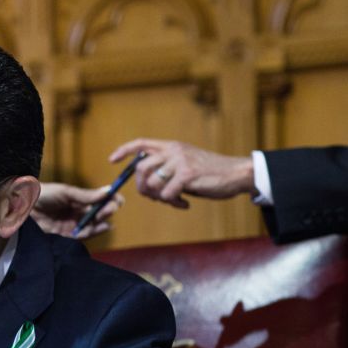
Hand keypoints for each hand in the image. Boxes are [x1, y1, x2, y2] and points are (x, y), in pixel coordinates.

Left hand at [32, 182, 122, 238]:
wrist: (21, 207)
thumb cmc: (42, 194)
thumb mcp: (65, 192)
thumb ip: (86, 195)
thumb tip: (108, 191)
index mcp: (78, 200)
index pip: (99, 201)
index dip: (110, 200)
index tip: (117, 200)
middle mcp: (77, 213)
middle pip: (98, 214)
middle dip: (106, 211)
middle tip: (109, 209)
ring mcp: (72, 225)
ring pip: (92, 226)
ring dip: (101, 222)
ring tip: (105, 217)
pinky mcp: (65, 236)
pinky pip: (82, 236)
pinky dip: (92, 232)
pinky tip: (100, 227)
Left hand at [109, 139, 254, 208]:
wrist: (236, 173)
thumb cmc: (209, 173)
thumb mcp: (184, 164)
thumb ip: (166, 168)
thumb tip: (145, 184)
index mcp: (172, 146)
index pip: (141, 143)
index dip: (124, 151)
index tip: (111, 160)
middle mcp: (174, 150)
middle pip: (141, 168)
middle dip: (142, 187)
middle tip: (154, 197)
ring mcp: (180, 161)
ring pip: (153, 184)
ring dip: (160, 198)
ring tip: (174, 201)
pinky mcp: (188, 174)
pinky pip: (168, 194)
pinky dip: (173, 203)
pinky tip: (185, 204)